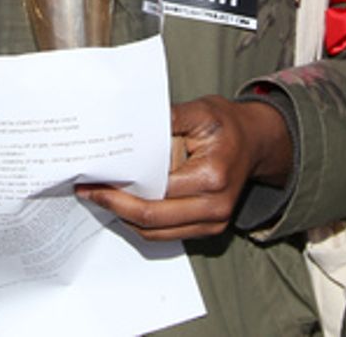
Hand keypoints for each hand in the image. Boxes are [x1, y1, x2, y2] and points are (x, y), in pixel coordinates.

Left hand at [76, 94, 291, 240]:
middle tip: (89, 192)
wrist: (256, 141)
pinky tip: (125, 205)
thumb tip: (131, 129)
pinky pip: (166, 235)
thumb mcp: (201, 111)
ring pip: (156, 233)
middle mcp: (215, 206)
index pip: (156, 190)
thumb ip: (168, 120)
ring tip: (101, 198)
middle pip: (152, 219)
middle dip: (115, 206)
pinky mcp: (209, 229)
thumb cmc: (228, 125)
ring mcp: (214, 222)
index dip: (121, 189)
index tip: (96, 179)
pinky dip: (142, 223)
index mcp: (212, 176)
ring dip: (125, 218)